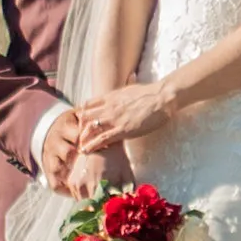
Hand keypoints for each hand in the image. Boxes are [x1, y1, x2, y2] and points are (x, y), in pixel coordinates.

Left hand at [51, 83, 168, 182]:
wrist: (161, 98)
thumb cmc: (151, 94)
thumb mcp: (130, 89)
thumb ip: (122, 93)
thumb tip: (122, 89)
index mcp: (110, 97)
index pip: (87, 105)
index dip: (82, 115)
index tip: (81, 124)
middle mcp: (108, 107)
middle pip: (84, 117)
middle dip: (79, 128)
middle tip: (79, 138)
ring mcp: (114, 118)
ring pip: (89, 128)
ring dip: (82, 138)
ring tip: (79, 147)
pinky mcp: (123, 130)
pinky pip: (101, 139)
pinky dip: (91, 145)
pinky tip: (85, 151)